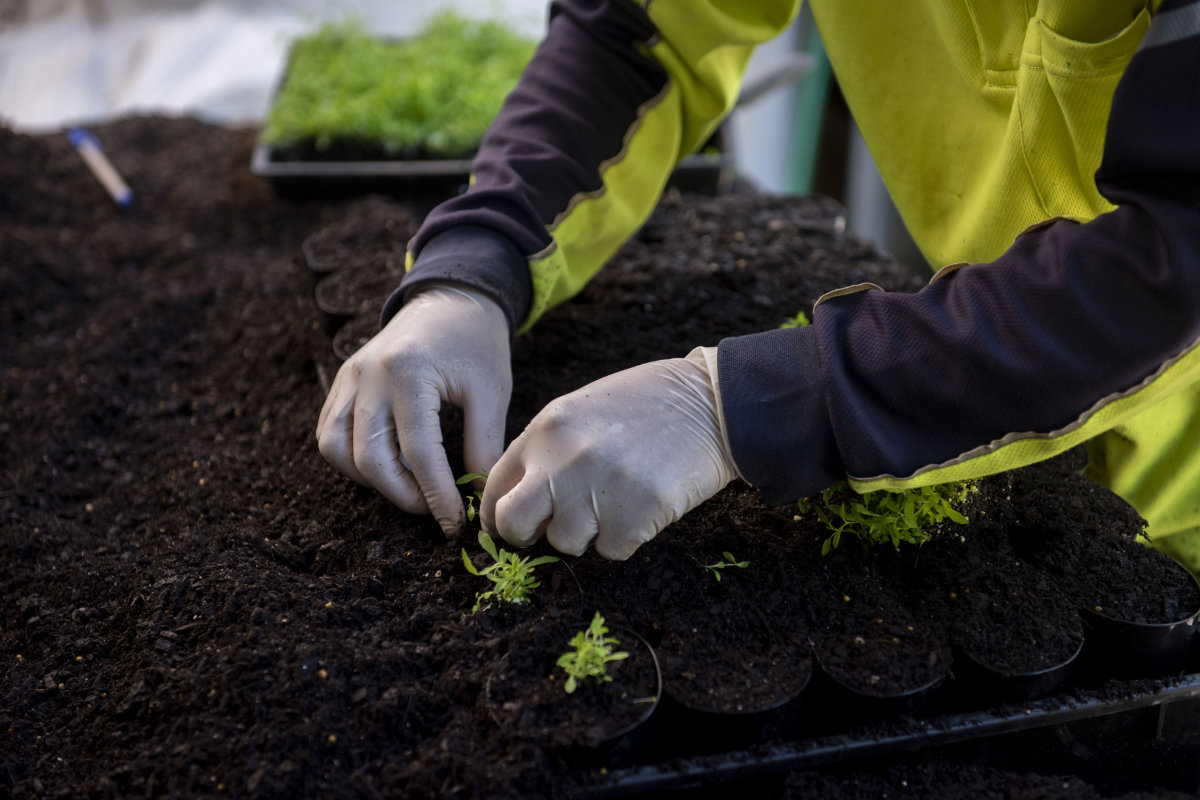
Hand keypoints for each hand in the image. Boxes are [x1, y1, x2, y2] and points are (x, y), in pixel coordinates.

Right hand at [316, 285, 510, 536]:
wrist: (451, 299)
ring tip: (410, 487)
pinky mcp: (341, 381)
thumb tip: (478, 500)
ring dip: (372, 480)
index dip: (437, 495)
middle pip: (370, 458)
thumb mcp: (492, 392)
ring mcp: (349, 377)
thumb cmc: (477, 345)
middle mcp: (369, 375)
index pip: (419, 453)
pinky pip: (329, 433)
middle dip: (403, 495)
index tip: (454, 523)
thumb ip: (484, 447)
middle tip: (434, 508)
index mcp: (410, 373)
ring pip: (337, 449)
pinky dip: (352, 459)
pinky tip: (386, 466)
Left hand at [481, 347, 739, 559]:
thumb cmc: (646, 405)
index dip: (498, 513)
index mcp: (545, 430)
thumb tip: (518, 496)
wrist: (711, 404)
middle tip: (551, 527)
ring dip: (587, 533)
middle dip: (526, 534)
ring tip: (615, 500)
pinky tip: (642, 505)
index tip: (510, 525)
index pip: (495, 486)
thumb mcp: (582, 411)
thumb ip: (547, 449)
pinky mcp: (633, 519)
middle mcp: (562, 462)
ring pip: (565, 543)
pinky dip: (625, 538)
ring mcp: (597, 492)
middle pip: (513, 524)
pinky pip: (610, 551)